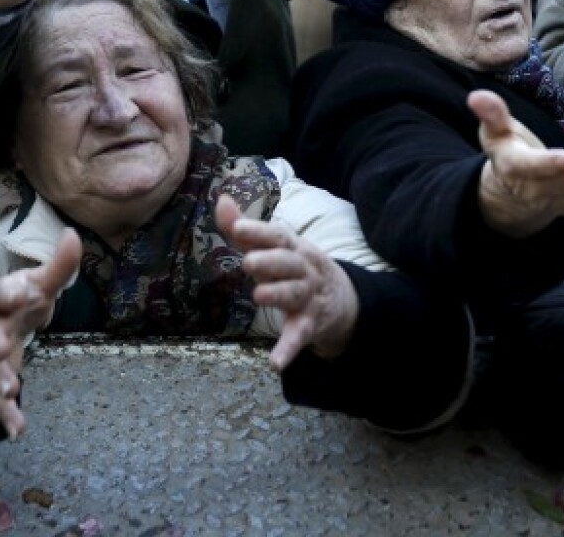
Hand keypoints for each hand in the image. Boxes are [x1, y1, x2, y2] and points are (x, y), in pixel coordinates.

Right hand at [0, 228, 80, 437]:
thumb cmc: (15, 300)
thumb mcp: (36, 282)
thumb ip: (58, 265)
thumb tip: (74, 235)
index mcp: (0, 298)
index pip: (4, 291)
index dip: (13, 291)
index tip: (25, 290)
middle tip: (1, 350)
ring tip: (9, 391)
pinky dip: (5, 415)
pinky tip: (17, 430)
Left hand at [214, 195, 359, 371]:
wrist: (343, 301)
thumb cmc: (296, 269)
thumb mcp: (275, 248)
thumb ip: (246, 229)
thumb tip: (220, 199)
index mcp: (294, 249)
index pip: (278, 236)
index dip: (259, 231)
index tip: (238, 227)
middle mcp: (303, 271)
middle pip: (289, 263)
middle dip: (270, 261)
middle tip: (249, 262)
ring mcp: (308, 298)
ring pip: (295, 295)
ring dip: (279, 294)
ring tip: (259, 296)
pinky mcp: (308, 326)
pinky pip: (298, 337)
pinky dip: (287, 350)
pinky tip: (274, 363)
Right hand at [469, 89, 563, 238]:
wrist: (511, 194)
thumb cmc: (507, 152)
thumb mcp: (496, 132)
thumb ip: (492, 114)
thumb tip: (476, 96)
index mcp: (515, 168)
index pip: (531, 168)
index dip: (548, 165)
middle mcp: (535, 190)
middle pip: (561, 184)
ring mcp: (558, 201)